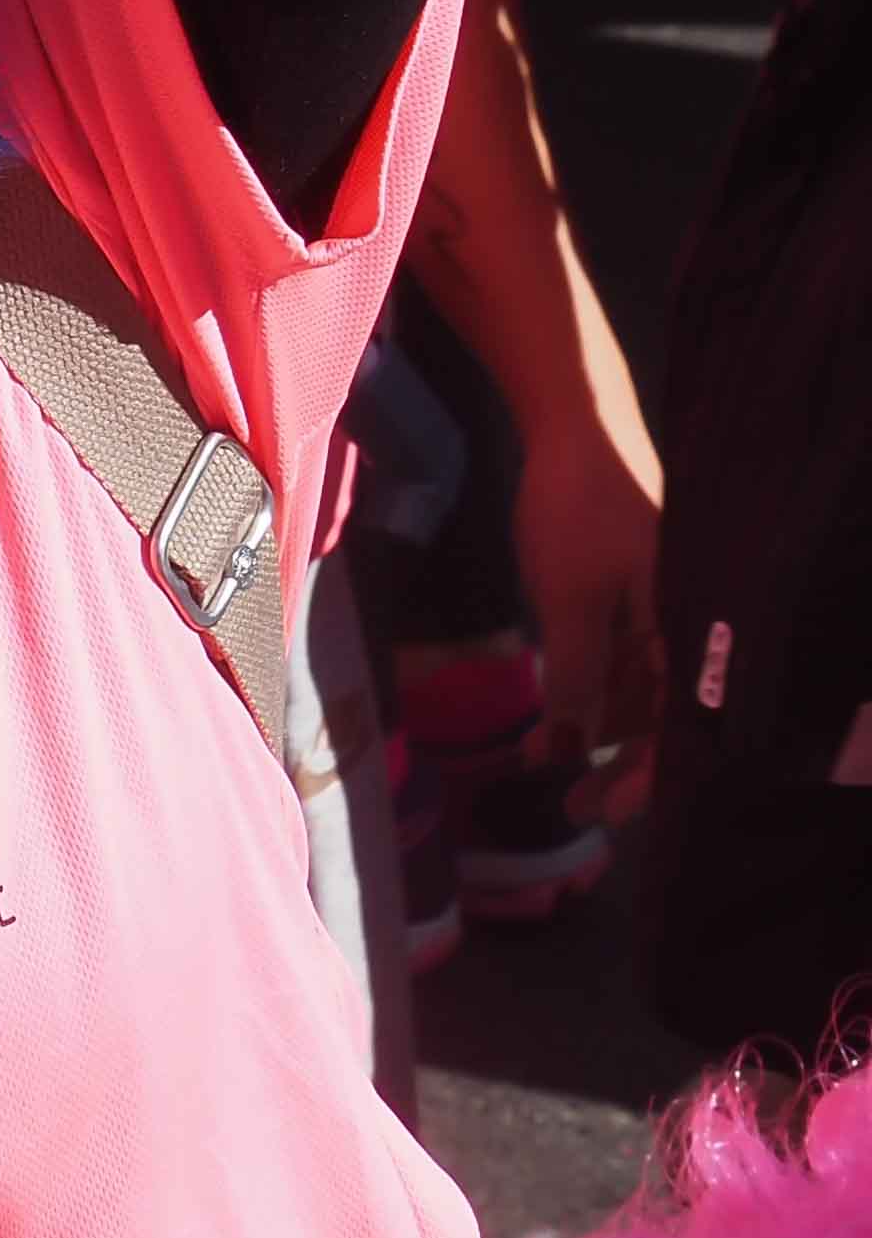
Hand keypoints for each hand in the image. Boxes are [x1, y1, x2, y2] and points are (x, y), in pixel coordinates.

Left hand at [509, 385, 665, 820]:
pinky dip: (595, 691)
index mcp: (690, 631)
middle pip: (669, 716)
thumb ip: (579, 677)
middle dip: (620, 762)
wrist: (574, 427)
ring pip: (644, 691)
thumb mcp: (570, 602)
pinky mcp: (636, 595)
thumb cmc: (577, 510)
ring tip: (546, 762)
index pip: (686, 726)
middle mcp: (689, 626)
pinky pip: (626, 660)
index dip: (649, 776)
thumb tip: (571, 748)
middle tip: (570, 802)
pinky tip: (555, 718)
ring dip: (600, 729)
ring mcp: (665, 610)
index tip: (604, 809)